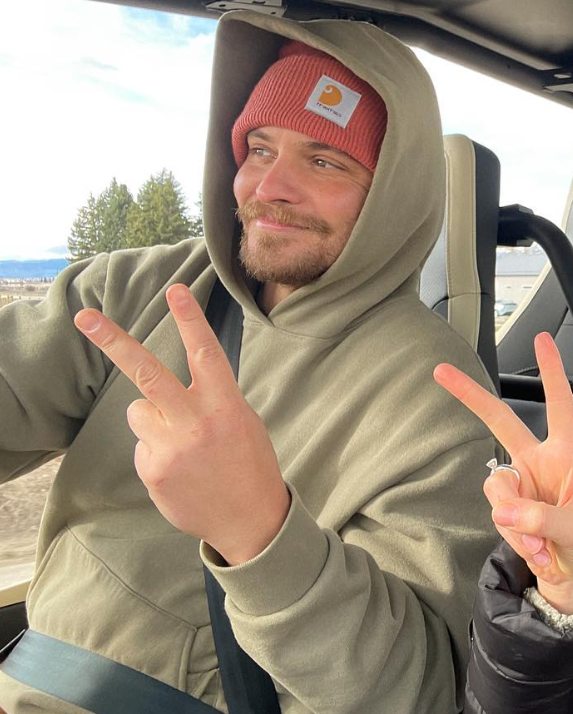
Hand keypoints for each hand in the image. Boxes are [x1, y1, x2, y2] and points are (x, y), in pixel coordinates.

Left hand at [74, 283, 290, 565]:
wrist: (250, 519)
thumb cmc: (249, 463)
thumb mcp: (243, 422)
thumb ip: (209, 401)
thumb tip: (166, 393)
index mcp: (225, 405)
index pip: (205, 354)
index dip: (189, 320)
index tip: (175, 290)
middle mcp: (194, 422)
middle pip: (146, 373)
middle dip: (113, 341)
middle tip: (84, 317)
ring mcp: (170, 448)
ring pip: (139, 411)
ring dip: (153, 419)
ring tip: (184, 444)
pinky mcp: (152, 470)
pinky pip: (143, 444)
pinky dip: (157, 451)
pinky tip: (181, 469)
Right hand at [434, 333, 572, 613]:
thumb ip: (543, 518)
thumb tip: (505, 509)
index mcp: (567, 455)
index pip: (559, 405)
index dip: (551, 372)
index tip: (542, 340)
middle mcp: (538, 462)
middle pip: (501, 423)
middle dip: (472, 397)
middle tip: (442, 372)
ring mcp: (519, 485)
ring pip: (496, 485)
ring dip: (515, 519)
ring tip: (543, 544)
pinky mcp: (506, 509)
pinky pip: (497, 514)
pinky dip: (515, 537)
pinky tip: (536, 550)